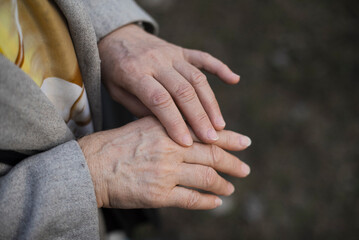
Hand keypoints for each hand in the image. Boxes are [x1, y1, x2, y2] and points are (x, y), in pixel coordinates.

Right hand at [78, 116, 250, 209]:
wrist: (92, 166)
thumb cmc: (116, 145)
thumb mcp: (144, 125)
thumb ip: (170, 126)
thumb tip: (193, 130)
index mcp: (169, 129)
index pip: (207, 134)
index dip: (230, 139)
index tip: (245, 142)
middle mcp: (171, 149)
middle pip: (213, 156)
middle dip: (233, 163)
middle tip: (245, 169)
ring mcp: (167, 173)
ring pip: (206, 178)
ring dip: (222, 184)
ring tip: (230, 188)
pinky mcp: (160, 195)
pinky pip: (191, 199)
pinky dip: (206, 201)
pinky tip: (215, 202)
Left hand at [98, 24, 239, 146]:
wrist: (117, 38)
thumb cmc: (114, 71)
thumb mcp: (116, 91)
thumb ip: (139, 107)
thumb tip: (166, 127)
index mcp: (135, 73)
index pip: (160, 101)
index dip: (174, 122)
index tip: (186, 143)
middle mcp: (156, 61)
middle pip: (183, 91)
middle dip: (199, 117)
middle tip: (212, 139)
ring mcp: (171, 54)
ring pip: (197, 78)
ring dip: (211, 103)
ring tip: (220, 125)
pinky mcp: (181, 50)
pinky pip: (203, 57)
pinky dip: (219, 68)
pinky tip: (234, 79)